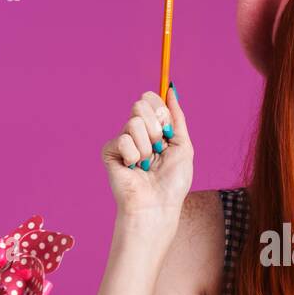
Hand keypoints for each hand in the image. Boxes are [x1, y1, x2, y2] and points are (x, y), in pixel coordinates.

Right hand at [102, 86, 192, 218]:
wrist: (158, 205)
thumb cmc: (173, 182)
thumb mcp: (184, 145)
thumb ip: (177, 117)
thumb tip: (171, 90)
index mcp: (154, 129)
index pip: (151, 99)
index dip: (160, 109)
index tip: (166, 130)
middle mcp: (138, 132)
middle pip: (140, 104)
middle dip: (155, 128)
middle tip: (158, 149)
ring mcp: (123, 141)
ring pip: (134, 123)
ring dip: (147, 147)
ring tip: (147, 164)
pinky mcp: (110, 152)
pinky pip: (122, 139)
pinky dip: (133, 156)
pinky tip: (133, 169)